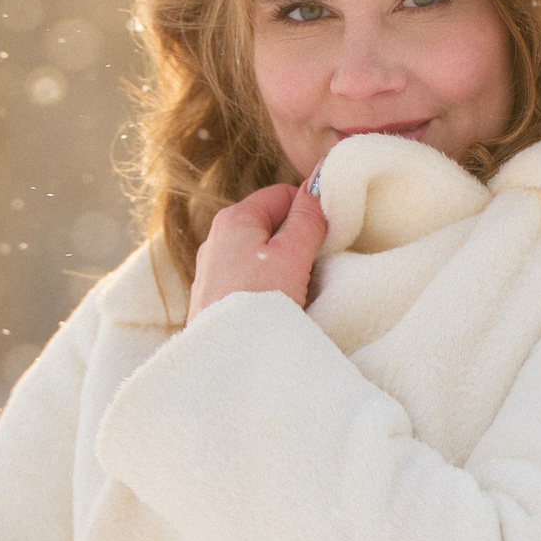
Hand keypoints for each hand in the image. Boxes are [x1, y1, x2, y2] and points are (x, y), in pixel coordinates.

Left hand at [186, 175, 325, 325]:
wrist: (226, 362)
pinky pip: (247, 281)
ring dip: (283, 266)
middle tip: (320, 262)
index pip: (280, 195)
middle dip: (296, 239)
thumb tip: (319, 179)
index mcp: (233, 220)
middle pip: (269, 226)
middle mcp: (215, 241)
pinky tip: (279, 306)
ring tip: (301, 289)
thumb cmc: (258, 303)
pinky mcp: (213, 301)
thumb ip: (307, 218)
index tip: (330, 231)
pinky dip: (266, 286)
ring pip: (259, 255)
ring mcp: (211, 272)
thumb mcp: (292, 254)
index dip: (309, 209)